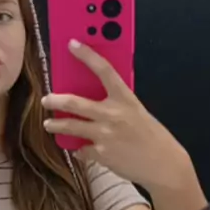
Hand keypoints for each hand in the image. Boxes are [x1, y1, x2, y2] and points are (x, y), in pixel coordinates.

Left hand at [41, 40, 191, 192]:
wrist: (163, 165)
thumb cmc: (152, 136)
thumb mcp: (137, 112)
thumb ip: (117, 103)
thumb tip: (93, 97)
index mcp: (126, 99)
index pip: (104, 70)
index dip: (87, 55)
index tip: (72, 44)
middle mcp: (113, 114)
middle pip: (75, 102)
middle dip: (56, 100)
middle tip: (46, 99)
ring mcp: (105, 135)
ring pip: (70, 126)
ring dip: (56, 125)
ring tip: (49, 124)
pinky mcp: (101, 154)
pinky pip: (81, 149)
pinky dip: (80, 150)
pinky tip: (81, 150)